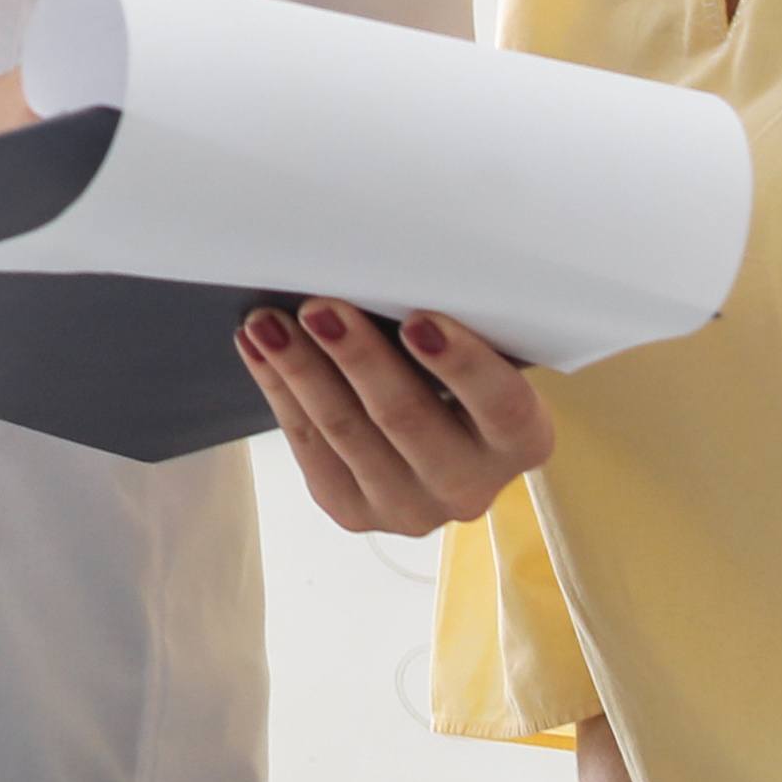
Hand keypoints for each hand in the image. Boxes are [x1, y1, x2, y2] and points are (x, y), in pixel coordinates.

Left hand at [235, 302, 551, 531]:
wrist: (441, 441)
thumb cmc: (460, 370)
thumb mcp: (483, 352)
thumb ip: (454, 327)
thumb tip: (383, 269)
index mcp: (522, 439)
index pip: (500, 404)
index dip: (461, 364)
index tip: (419, 319)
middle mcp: (471, 485)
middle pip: (408, 418)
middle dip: (358, 358)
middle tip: (319, 307)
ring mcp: (410, 508)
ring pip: (346, 433)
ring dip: (301, 371)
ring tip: (268, 322)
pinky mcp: (355, 512)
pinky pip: (309, 447)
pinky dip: (281, 391)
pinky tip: (258, 350)